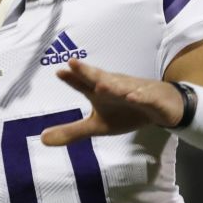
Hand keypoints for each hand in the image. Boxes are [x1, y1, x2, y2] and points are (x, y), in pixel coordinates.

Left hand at [41, 58, 183, 145]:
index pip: (84, 84)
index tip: (60, 72)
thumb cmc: (125, 111)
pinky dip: (140, 96)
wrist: (161, 107)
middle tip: (73, 63)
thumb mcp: (97, 126)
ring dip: (112, 85)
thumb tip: (41, 139)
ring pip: (122, 87)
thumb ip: (71, 131)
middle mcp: (116, 87)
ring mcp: (134, 91)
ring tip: (99, 85)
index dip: (72, 78)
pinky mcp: (152, 99)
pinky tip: (132, 97)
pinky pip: (145, 97)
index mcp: (101, 91)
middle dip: (87, 72)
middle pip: (100, 79)